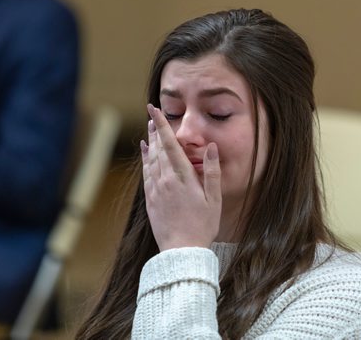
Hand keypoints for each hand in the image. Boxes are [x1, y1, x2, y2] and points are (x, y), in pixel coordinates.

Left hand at [141, 104, 221, 250]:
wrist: (181, 251)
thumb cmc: (202, 226)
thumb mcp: (215, 200)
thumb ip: (212, 172)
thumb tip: (212, 148)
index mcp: (183, 178)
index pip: (171, 145)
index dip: (163, 126)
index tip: (155, 110)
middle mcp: (166, 181)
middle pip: (159, 149)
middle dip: (156, 130)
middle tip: (153, 114)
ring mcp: (156, 190)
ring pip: (151, 159)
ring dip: (150, 142)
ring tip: (150, 128)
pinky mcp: (150, 199)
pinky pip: (146, 173)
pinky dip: (145, 159)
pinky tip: (145, 151)